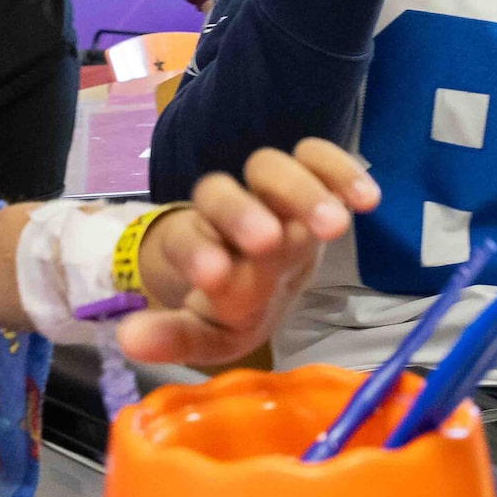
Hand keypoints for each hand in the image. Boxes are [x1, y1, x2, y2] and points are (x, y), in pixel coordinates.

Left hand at [122, 139, 377, 366]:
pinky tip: (367, 200)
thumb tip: (129, 338)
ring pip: (272, 168)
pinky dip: (343, 171)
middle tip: (268, 242)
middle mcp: (227, 211)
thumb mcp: (209, 333)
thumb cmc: (237, 303)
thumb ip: (174, 337)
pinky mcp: (310, 179)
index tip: (213, 277)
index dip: (197, 252)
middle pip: (222, 193)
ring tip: (337, 227)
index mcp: (197, 247)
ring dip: (302, 193)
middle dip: (243, 214)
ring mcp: (269, 192)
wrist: (267, 273)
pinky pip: (320, 158)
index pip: (185, 238)